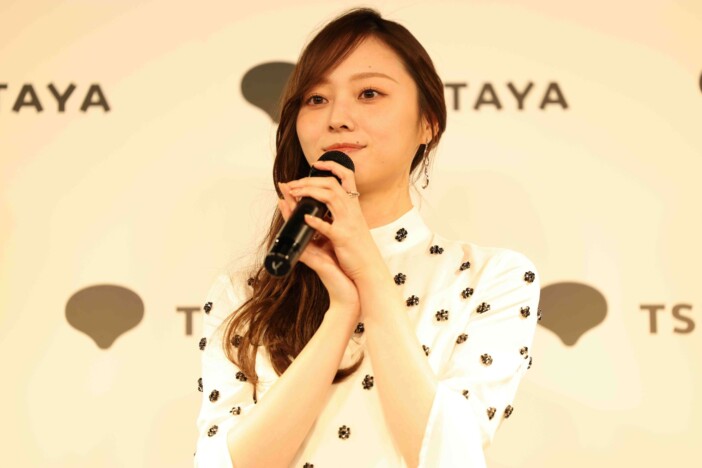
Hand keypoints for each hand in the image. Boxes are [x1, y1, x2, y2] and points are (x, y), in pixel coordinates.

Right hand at [277, 181, 359, 317]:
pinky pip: (304, 246)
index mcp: (314, 241)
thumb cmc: (342, 271)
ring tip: (284, 198)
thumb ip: (326, 234)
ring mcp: (310, 255)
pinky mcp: (315, 263)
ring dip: (290, 213)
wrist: (348, 293)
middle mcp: (309, 246)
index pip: (302, 217)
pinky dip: (304, 233)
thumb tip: (323, 219)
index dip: (296, 201)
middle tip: (284, 187)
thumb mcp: (333, 247)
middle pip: (295, 220)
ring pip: (296, 230)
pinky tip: (304, 220)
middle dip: (289, 202)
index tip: (292, 186)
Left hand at [283, 160, 380, 282]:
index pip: (346, 176)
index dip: (332, 166)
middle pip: (331, 184)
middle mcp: (352, 210)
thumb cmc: (357, 248)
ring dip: (308, 192)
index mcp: (353, 206)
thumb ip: (337, 213)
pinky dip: (316, 221)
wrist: (369, 267)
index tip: (316, 163)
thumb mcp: (351, 224)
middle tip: (292, 184)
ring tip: (293, 193)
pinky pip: (328, 226)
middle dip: (309, 180)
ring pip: (329, 197)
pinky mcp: (342, 238)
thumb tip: (320, 204)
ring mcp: (348, 223)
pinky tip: (305, 218)